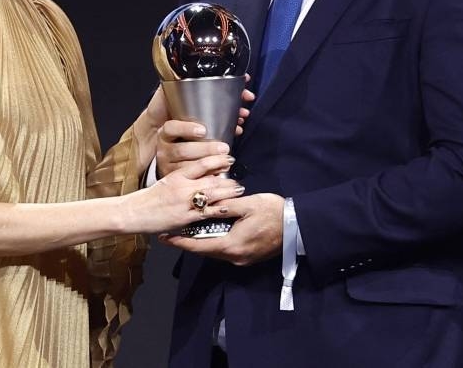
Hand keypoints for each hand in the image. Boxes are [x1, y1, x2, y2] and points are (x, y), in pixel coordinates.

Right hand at [127, 154, 244, 234]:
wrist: (133, 212)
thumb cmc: (148, 198)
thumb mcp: (164, 181)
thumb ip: (181, 177)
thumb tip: (200, 174)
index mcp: (176, 175)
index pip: (200, 164)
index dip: (217, 160)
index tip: (228, 158)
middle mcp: (182, 186)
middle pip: (210, 178)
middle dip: (227, 177)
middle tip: (238, 176)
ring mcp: (184, 202)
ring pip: (212, 194)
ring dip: (228, 191)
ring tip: (239, 189)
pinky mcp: (185, 217)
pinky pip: (206, 212)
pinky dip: (219, 209)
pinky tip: (229, 207)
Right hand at [156, 77, 254, 178]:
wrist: (167, 157)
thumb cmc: (185, 132)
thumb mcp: (190, 117)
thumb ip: (210, 102)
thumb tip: (245, 80)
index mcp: (167, 131)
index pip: (171, 127)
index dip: (186, 128)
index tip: (203, 130)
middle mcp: (165, 147)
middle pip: (182, 150)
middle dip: (206, 149)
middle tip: (225, 147)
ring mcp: (168, 164)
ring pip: (187, 166)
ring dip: (210, 163)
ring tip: (227, 159)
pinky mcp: (175, 177)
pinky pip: (191, 180)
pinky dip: (207, 176)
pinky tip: (220, 173)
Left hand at [158, 192, 284, 265]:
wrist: (298, 226)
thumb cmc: (273, 212)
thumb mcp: (248, 203)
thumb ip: (225, 205)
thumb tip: (206, 204)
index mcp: (232, 245)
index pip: (199, 247)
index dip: (180, 242)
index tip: (165, 238)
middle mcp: (235, 257)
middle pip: (205, 251)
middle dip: (189, 242)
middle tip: (173, 232)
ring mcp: (243, 259)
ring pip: (215, 251)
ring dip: (202, 242)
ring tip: (188, 231)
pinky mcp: (249, 256)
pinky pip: (226, 250)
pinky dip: (215, 241)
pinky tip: (210, 231)